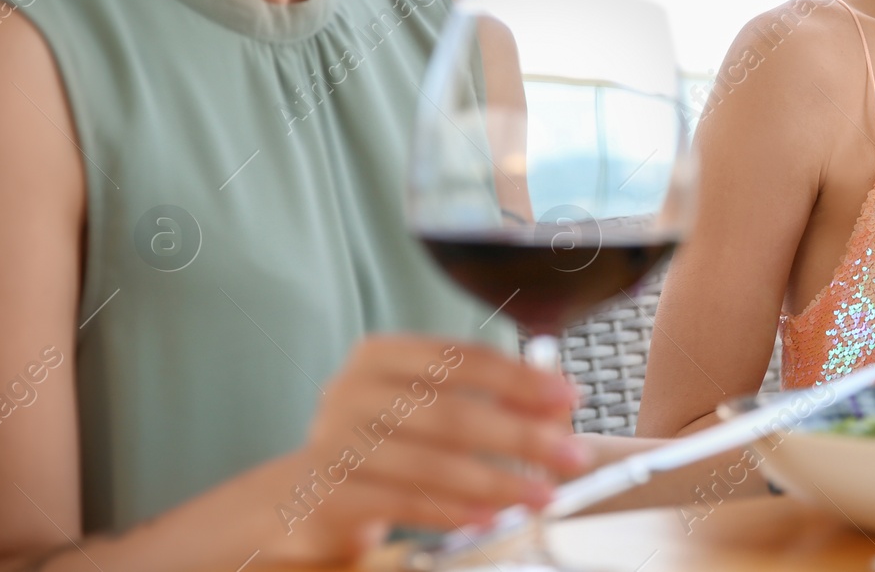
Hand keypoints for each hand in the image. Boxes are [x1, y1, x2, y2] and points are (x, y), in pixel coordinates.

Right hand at [259, 335, 589, 563]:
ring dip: (497, 482)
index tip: (569, 397)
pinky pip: (405, 501)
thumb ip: (489, 401)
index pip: (462, 358)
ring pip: (432, 462)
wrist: (303, 496)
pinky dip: (454, 510)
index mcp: (381, 355)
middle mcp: (353, 391)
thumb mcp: (430, 411)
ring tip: (542, 496)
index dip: (520, 378)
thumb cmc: (383, 444)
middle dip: (521, 436)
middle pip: (452, 411)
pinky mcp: (330, 493)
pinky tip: (490, 518)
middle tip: (571, 456)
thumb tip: (557, 408)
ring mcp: (335, 442)